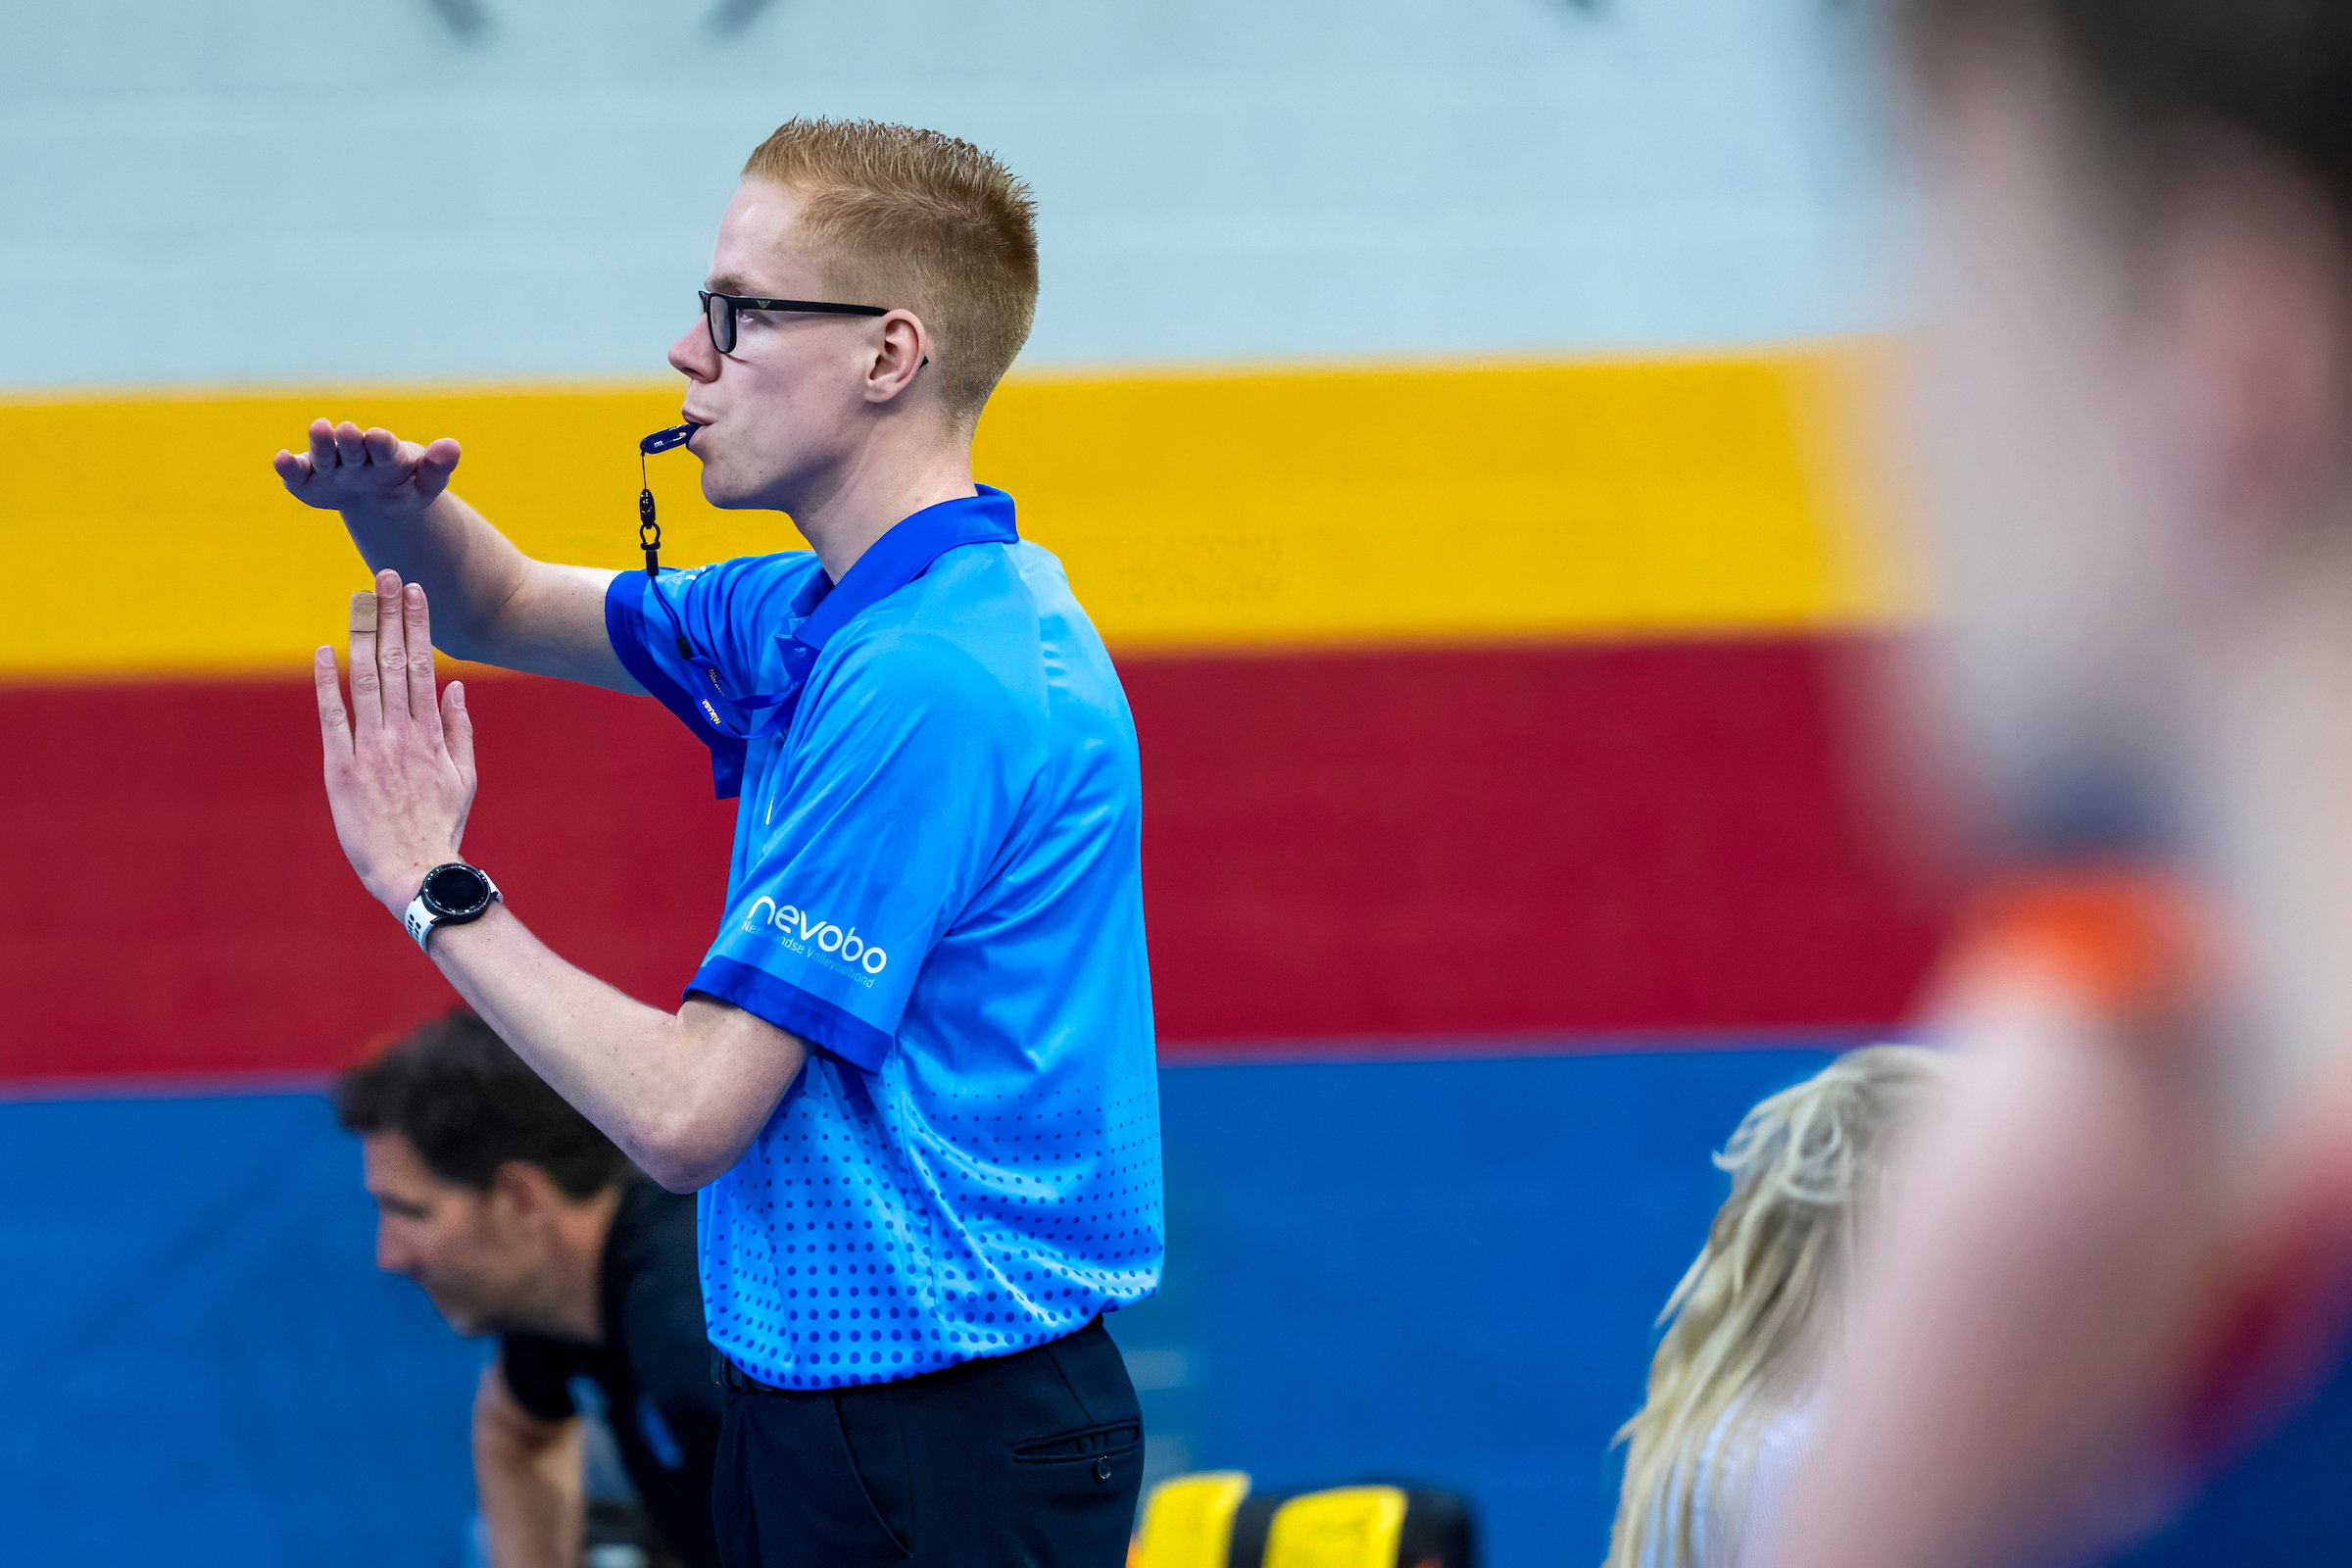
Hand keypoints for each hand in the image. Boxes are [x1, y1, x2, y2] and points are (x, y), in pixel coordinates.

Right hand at [275, 419, 461, 517]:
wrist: (379, 500)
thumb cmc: (404, 486)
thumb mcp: (426, 483)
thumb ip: (437, 467)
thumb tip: (453, 446)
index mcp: (386, 453)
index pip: (384, 448)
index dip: (381, 443)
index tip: (379, 436)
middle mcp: (356, 454)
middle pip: (352, 448)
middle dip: (349, 440)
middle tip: (345, 429)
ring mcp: (330, 466)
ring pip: (325, 455)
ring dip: (321, 444)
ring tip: (318, 429)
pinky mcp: (307, 481)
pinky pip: (296, 474)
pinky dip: (288, 467)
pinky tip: (281, 460)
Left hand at [315, 570, 479, 913]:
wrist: (415, 869)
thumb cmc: (441, 826)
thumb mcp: (465, 777)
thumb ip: (459, 730)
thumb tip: (456, 688)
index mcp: (431, 734)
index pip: (423, 666)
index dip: (417, 625)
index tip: (414, 591)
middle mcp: (402, 733)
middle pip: (395, 662)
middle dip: (391, 615)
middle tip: (386, 577)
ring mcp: (370, 749)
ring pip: (366, 679)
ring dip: (363, 635)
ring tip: (361, 599)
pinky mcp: (340, 768)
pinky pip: (333, 717)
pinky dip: (327, 682)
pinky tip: (325, 651)